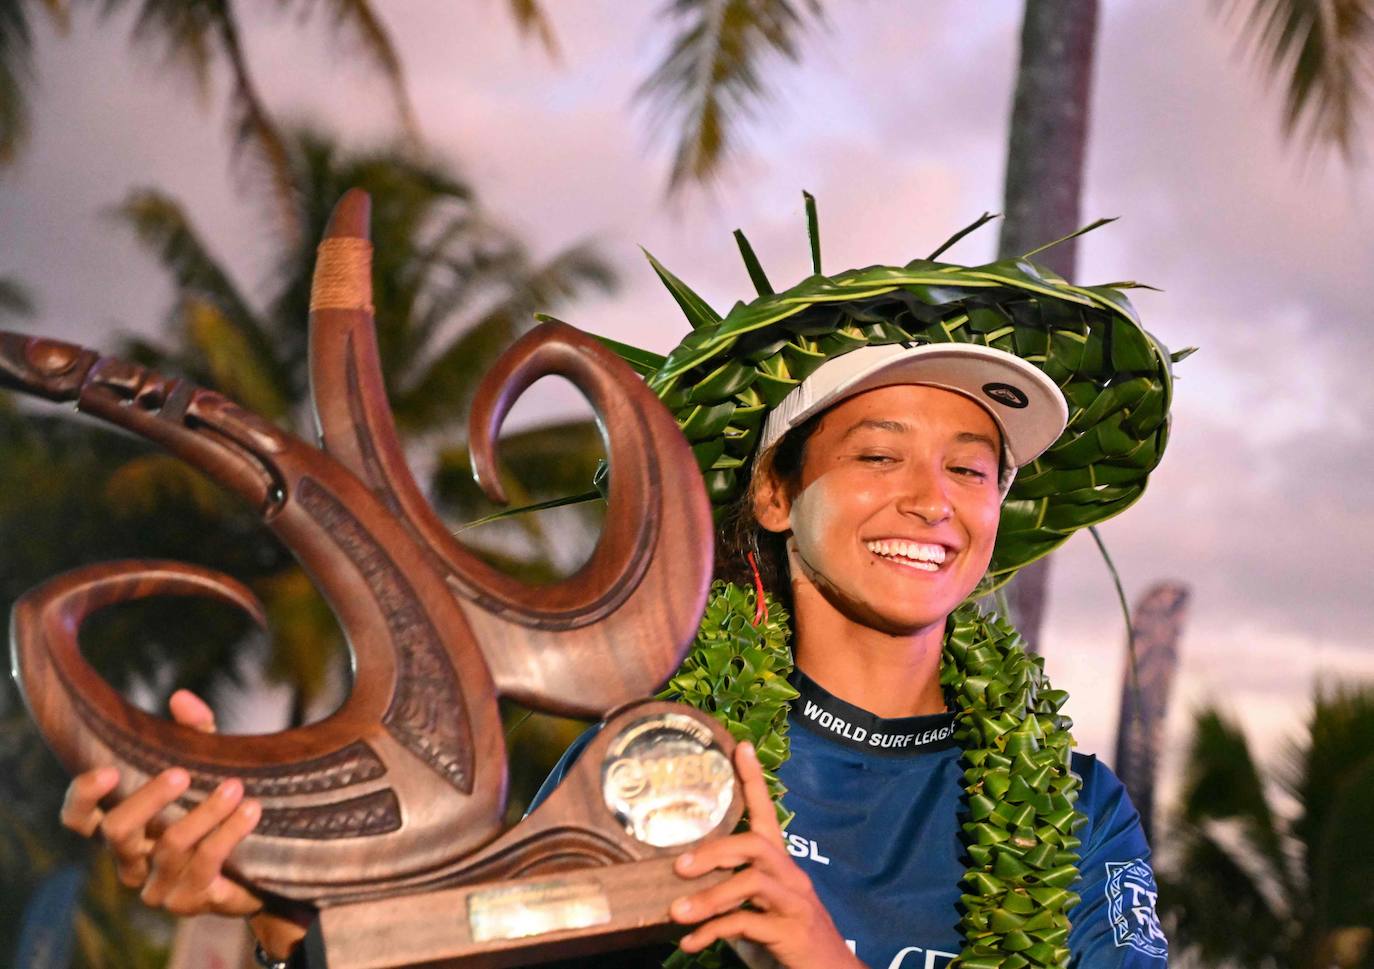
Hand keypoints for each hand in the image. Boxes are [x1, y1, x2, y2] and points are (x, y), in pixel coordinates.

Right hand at [59, 690, 306, 958]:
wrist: (259, 868)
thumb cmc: (219, 809)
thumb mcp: (209, 765)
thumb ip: (196, 733)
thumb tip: (180, 697)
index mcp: (123, 827)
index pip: (79, 819)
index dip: (83, 796)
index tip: (109, 769)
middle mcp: (130, 860)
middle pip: (116, 831)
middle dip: (148, 799)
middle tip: (181, 772)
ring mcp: (156, 886)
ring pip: (169, 847)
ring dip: (205, 812)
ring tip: (237, 788)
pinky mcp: (189, 901)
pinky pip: (204, 865)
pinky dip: (228, 833)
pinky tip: (251, 812)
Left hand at [670, 741, 861, 968]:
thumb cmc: (789, 935)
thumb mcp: (762, 907)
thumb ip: (732, 892)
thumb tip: (682, 886)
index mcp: (782, 865)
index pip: (768, 814)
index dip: (754, 781)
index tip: (740, 747)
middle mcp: (791, 877)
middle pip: (755, 845)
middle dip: (714, 851)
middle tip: (679, 866)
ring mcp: (794, 904)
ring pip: (752, 884)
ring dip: (710, 898)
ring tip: (677, 914)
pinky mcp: (792, 933)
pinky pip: (748, 924)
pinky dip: (714, 932)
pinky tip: (692, 943)